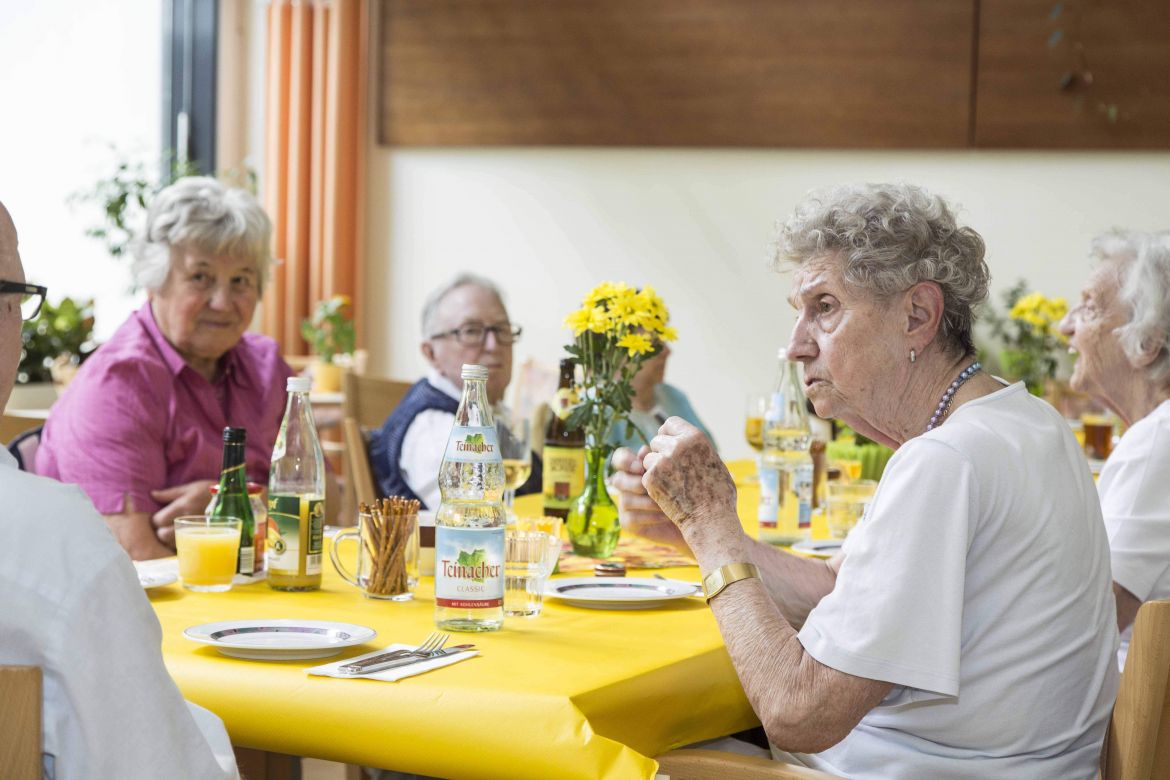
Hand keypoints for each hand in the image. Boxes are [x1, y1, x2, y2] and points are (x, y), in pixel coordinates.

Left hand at [150, 480, 215, 546]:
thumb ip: (170, 493)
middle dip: (161, 531)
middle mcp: (187, 522)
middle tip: (167, 525)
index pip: (157, 521)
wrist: (235, 501)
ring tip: (176, 532)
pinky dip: (181, 545)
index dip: (156, 519)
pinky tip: (186, 538)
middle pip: (162, 535)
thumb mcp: (192, 487)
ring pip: (172, 544)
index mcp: (182, 507)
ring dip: (170, 540)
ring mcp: (195, 533)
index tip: (161, 516)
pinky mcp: (202, 540)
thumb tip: (152, 494)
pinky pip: (185, 548)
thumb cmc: (211, 491)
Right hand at [610, 446, 688, 551]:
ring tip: (668, 503)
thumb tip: (643, 450)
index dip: (625, 461)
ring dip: (648, 502)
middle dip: (635, 483)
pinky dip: (651, 516)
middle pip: (617, 479)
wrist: (694, 518)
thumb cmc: (685, 490)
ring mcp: (625, 504)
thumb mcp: (676, 473)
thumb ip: (659, 462)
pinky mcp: (627, 522)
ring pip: (626, 500)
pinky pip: (632, 517)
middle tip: (652, 488)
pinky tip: (667, 515)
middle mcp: (626, 485)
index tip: (641, 468)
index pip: (620, 458)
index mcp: (634, 468)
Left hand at [641, 417, 740, 553]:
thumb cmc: (719, 495)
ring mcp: (663, 461)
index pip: (670, 423)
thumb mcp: (715, 462)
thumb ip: (698, 449)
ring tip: (672, 483)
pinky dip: (652, 484)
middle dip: (660, 453)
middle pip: (656, 440)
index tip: (669, 445)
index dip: (668, 434)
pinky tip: (666, 493)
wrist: (711, 520)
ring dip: (655, 469)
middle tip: (670, 470)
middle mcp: (678, 445)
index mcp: (696, 437)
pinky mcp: (651, 477)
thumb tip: (687, 440)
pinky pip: (644, 474)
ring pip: (648, 458)